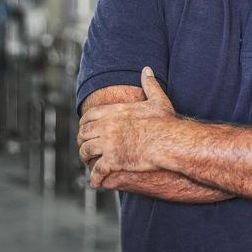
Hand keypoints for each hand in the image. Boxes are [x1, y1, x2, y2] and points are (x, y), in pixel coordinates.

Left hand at [77, 66, 176, 187]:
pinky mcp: (113, 161)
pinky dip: (95, 178)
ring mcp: (108, 144)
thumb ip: (150, 84)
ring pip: (86, 151)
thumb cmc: (166, 123)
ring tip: (88, 162)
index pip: (90, 115)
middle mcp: (108, 126)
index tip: (85, 126)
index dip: (85, 121)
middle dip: (82, 139)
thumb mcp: (158, 100)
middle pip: (84, 132)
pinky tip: (96, 181)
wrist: (170, 141)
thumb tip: (147, 69)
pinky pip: (97, 171)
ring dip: (85, 157)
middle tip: (83, 144)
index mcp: (116, 112)